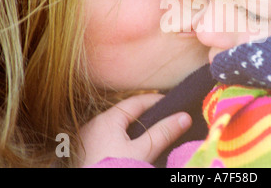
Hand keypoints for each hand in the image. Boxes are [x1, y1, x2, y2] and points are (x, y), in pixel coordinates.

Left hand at [77, 94, 191, 166]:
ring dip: (133, 127)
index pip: (136, 101)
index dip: (156, 100)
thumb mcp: (143, 152)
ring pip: (116, 125)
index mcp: (107, 119)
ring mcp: (87, 138)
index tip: (173, 102)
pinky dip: (121, 137)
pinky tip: (131, 147)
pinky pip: (107, 137)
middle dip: (146, 114)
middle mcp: (93, 124)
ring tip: (152, 132)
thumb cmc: (114, 169)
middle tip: (166, 116)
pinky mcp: (85, 151)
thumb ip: (164, 132)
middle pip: (125, 112)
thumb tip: (185, 117)